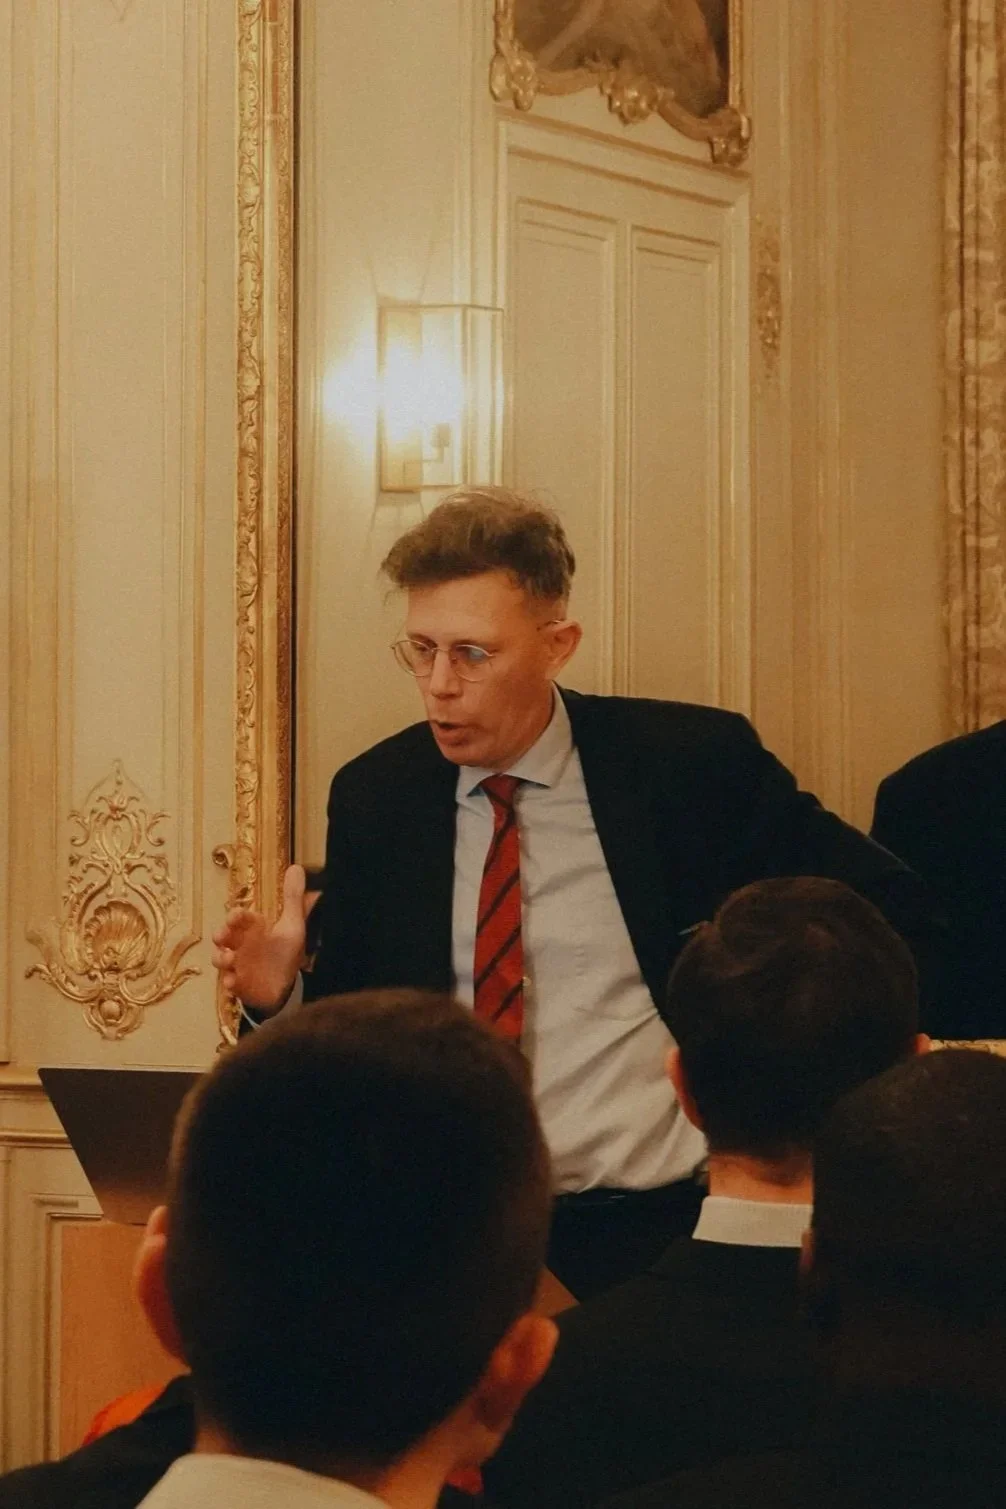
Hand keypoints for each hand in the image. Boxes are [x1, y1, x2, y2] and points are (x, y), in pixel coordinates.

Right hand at [212, 864, 317, 1014]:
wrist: (286, 984)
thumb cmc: (285, 951)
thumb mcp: (293, 924)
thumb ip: (293, 898)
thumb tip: (296, 867)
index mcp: (253, 928)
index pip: (240, 917)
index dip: (235, 916)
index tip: (236, 917)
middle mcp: (240, 944)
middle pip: (223, 936)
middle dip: (220, 935)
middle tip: (223, 937)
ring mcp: (237, 964)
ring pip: (219, 958)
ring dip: (220, 958)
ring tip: (229, 959)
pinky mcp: (238, 983)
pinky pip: (228, 982)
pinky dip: (228, 982)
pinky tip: (232, 983)